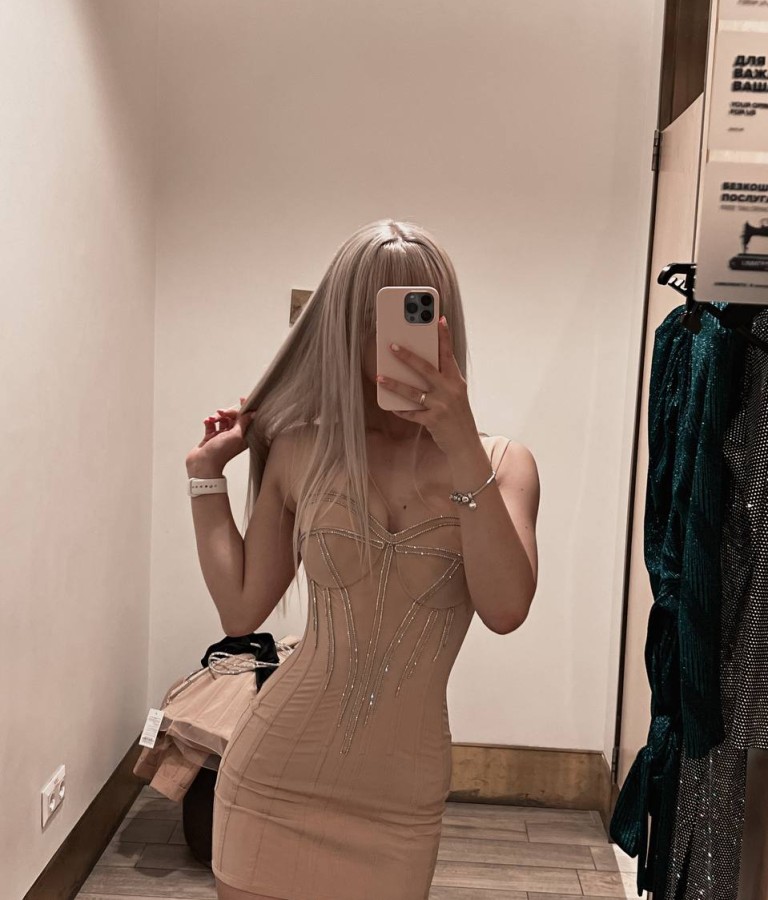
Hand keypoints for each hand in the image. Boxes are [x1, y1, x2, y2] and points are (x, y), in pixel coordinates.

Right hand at [186, 396, 255, 474]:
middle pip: (233, 418)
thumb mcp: (236, 435)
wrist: (203, 464)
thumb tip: (251, 413)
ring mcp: (221, 437)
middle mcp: (233, 436)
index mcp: (243, 437)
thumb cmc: (220, 453)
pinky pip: (211, 425)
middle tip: (222, 413)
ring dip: (217, 417)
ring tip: (212, 419)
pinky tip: (207, 422)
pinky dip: (209, 421)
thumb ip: (243, 423)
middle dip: (227, 413)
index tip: (242, 400)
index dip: (245, 410)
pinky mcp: (211, 437)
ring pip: (222, 420)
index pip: (246, 420)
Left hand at [375, 315, 478, 454]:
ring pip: (413, 391)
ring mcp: (442, 406)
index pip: (449, 354)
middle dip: (407, 356)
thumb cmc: (458, 416)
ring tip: (379, 377)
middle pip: (426, 368)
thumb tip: (419, 366)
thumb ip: (442, 380)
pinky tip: (390, 405)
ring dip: (394, 384)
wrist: (466, 444)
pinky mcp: (433, 421)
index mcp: (456, 380)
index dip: (444, 336)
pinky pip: (411, 413)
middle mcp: (450, 390)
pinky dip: (400, 409)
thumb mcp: (455, 394)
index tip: (438, 319)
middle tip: (391, 346)